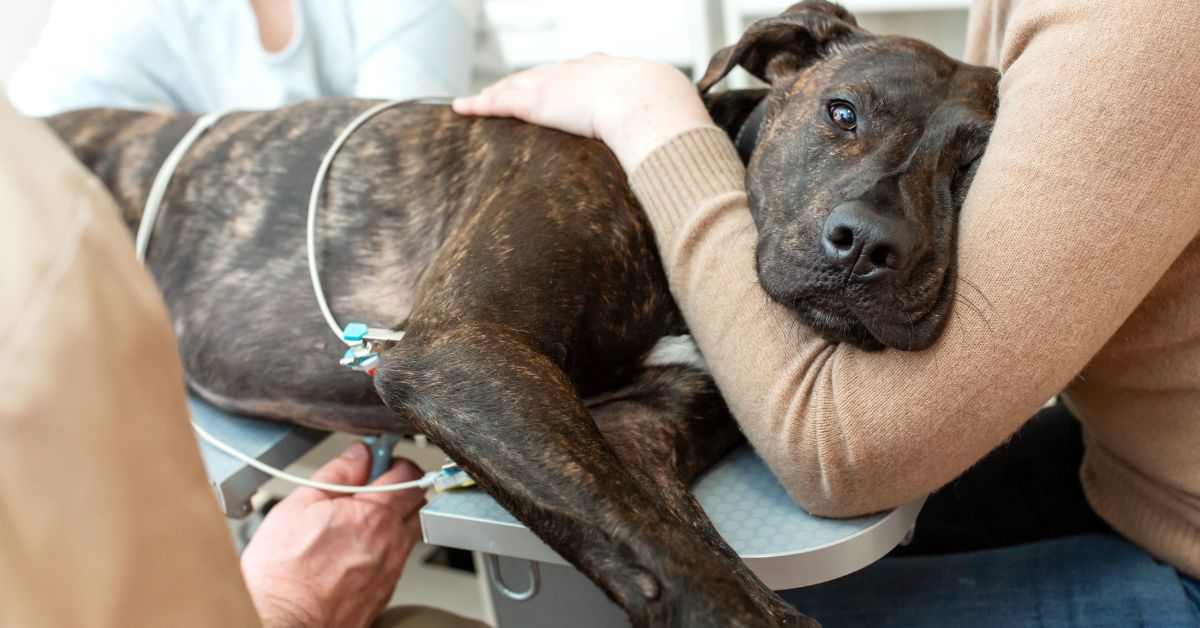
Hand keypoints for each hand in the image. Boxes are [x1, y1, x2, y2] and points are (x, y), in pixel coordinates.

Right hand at [241, 442, 425, 627]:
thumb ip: (336, 474)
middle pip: (418, 503)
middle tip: (372, 487)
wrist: (283, 623)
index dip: (394, 460)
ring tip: (360, 520)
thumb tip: (357, 455)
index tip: (378, 458)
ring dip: (394, 520)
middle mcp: (391, 544)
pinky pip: (397, 561)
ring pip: (409, 533)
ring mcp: (390, 572)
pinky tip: (357, 550)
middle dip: (401, 488)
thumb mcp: (299, 506)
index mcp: (374, 516)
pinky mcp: (384, 594)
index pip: (408, 474)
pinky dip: (385, 549)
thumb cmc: (282, 574)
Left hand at [453, 53, 713, 171]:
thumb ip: (675, 144)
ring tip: (479, 101)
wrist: (655, 110)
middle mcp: (585, 70)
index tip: (563, 87)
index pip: (586, 72)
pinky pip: (502, 100)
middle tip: (513, 90)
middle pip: (547, 73)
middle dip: (529, 81)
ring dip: (498, 92)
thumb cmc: (674, 122)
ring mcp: (560, 83)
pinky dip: (481, 104)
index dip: (571, 80)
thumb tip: (694, 169)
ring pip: (519, 84)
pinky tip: (463, 109)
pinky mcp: (539, 100)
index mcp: (620, 73)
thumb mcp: (679, 125)